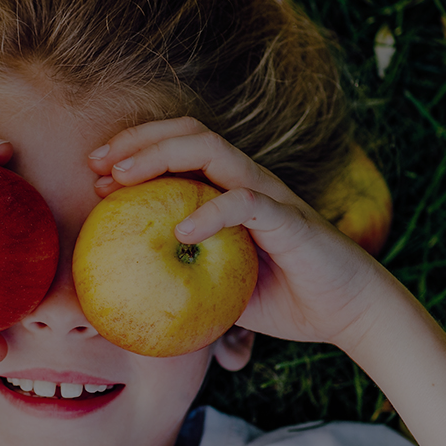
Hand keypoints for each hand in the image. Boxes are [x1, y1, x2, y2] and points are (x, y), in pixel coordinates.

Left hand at [87, 117, 382, 346]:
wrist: (349, 312)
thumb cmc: (287, 299)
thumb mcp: (221, 288)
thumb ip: (185, 276)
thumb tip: (128, 292)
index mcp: (232, 189)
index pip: (180, 147)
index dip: (135, 149)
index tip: (95, 174)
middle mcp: (249, 180)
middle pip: (189, 133)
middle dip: (138, 141)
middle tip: (96, 165)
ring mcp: (270, 195)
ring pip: (214, 151)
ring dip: (162, 157)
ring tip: (123, 180)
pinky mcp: (290, 220)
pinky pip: (245, 204)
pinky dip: (211, 211)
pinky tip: (181, 230)